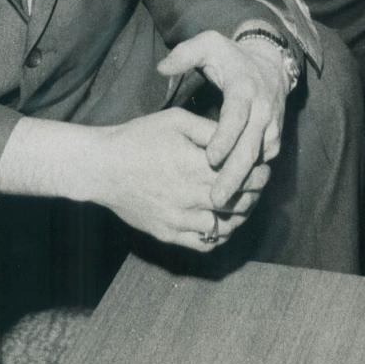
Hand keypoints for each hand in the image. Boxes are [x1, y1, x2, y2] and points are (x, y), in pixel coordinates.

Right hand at [90, 109, 250, 251]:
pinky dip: (219, 235)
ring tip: (242, 203)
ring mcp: (178, 219)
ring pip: (226, 227)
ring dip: (240, 216)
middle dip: (255, 193)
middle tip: (258, 185)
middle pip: (239, 202)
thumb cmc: (137, 138)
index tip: (263, 168)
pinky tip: (220, 221)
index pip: (242, 177)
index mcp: (194, 165)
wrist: (101, 167)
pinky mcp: (168, 233)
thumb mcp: (174, 120)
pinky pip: (204, 243)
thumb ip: (208, 129)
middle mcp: (189, 196)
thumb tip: (235, 137)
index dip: (259, 174)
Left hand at [158, 31, 287, 210]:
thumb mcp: (207, 44)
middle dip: (234, 175)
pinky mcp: (274, 136)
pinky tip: (236, 196)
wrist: (270, 62)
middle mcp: (263, 109)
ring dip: (244, 183)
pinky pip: (266, 161)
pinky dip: (253, 179)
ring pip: (260, 159)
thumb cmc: (230, 56)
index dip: (225, 139)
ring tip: (223, 206)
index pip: (236, 117)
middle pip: (251, 147)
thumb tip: (161, 67)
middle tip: (215, 199)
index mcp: (244, 88)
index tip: (209, 159)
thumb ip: (183, 55)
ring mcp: (272, 125)